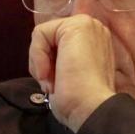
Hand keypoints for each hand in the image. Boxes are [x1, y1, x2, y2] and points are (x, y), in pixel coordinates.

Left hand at [28, 15, 116, 130]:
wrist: (91, 108)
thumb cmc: (82, 100)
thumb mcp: (71, 73)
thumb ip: (64, 57)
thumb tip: (47, 55)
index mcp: (97, 42)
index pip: (58, 42)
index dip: (51, 63)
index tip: (57, 84)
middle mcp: (95, 29)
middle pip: (49, 38)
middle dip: (44, 62)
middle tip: (53, 83)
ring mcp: (88, 25)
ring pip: (43, 36)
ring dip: (40, 62)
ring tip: (53, 81)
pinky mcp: (75, 26)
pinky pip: (39, 34)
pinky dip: (37, 56)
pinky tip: (47, 73)